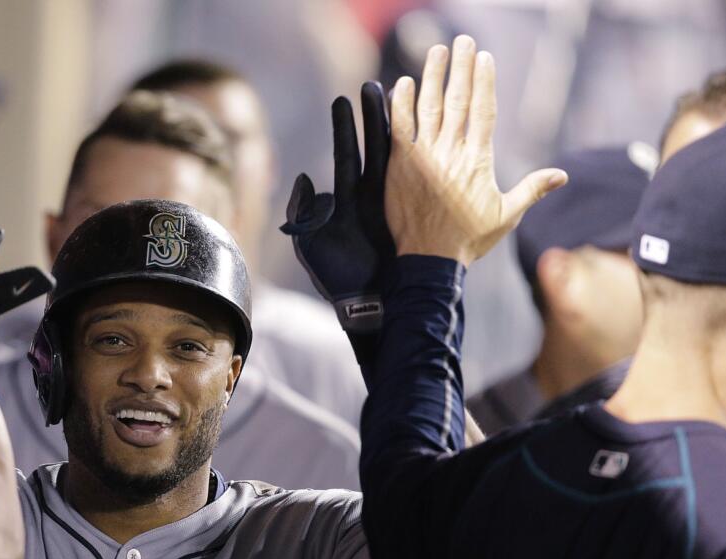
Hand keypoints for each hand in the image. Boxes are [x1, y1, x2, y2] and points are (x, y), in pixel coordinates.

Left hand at [281, 83, 395, 333]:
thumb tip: (302, 179)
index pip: (345, 156)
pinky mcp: (407, 215)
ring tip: (402, 98)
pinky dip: (416, 158)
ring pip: (396, 160)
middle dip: (374, 117)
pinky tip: (423, 133)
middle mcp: (370, 196)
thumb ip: (301, 212)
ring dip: (397, 130)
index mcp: (345, 200)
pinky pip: (412, 182)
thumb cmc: (335, 277)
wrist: (367, 305)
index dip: (345, 128)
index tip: (343, 99)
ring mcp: (391, 204)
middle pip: (373, 148)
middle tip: (375, 85)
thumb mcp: (309, 243)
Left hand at [385, 36, 567, 266]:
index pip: (483, 110)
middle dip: (460, 67)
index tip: (484, 56)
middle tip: (461, 40)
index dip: (484, 81)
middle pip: (457, 100)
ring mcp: (424, 157)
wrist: (430, 260)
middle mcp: (452, 151)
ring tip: (435, 52)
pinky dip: (399, 105)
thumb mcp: (506, 215)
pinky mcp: (399, 166)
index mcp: (479, 159)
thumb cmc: (469, 240)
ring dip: (432, 77)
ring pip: (428, 107)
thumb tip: (563, 175)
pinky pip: (398, 129)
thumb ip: (532, 189)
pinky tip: (400, 84)